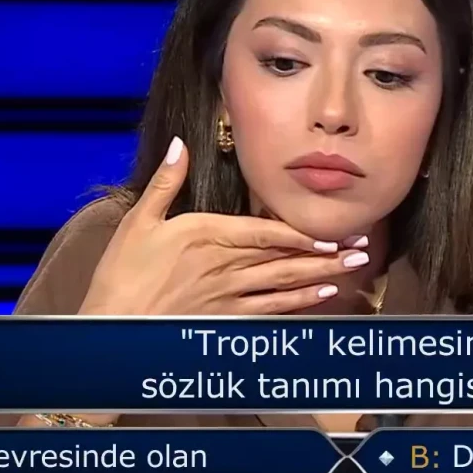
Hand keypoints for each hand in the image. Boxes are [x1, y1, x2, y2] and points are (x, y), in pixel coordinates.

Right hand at [79, 137, 368, 315]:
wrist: (113, 329)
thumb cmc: (121, 274)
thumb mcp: (139, 220)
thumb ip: (166, 181)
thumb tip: (181, 142)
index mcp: (207, 236)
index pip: (266, 234)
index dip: (303, 236)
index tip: (332, 234)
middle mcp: (225, 267)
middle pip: (285, 260)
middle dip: (326, 256)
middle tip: (360, 249)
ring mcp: (227, 297)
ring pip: (284, 286)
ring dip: (321, 277)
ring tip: (351, 269)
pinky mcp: (223, 319)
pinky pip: (270, 310)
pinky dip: (298, 304)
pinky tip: (320, 298)